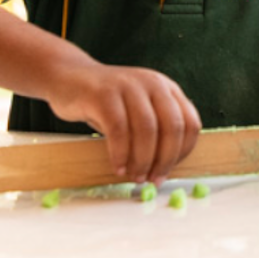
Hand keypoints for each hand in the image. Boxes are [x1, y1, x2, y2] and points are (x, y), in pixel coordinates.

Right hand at [43, 61, 201, 183]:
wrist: (68, 77)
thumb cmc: (106, 103)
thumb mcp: (137, 111)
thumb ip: (154, 131)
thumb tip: (164, 170)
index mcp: (166, 88)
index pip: (190, 122)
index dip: (183, 152)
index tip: (168, 170)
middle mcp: (152, 83)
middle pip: (173, 127)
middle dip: (165, 160)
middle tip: (152, 179)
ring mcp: (128, 85)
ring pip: (147, 129)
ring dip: (143, 160)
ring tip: (134, 176)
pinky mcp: (103, 94)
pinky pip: (118, 130)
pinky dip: (120, 154)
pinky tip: (118, 167)